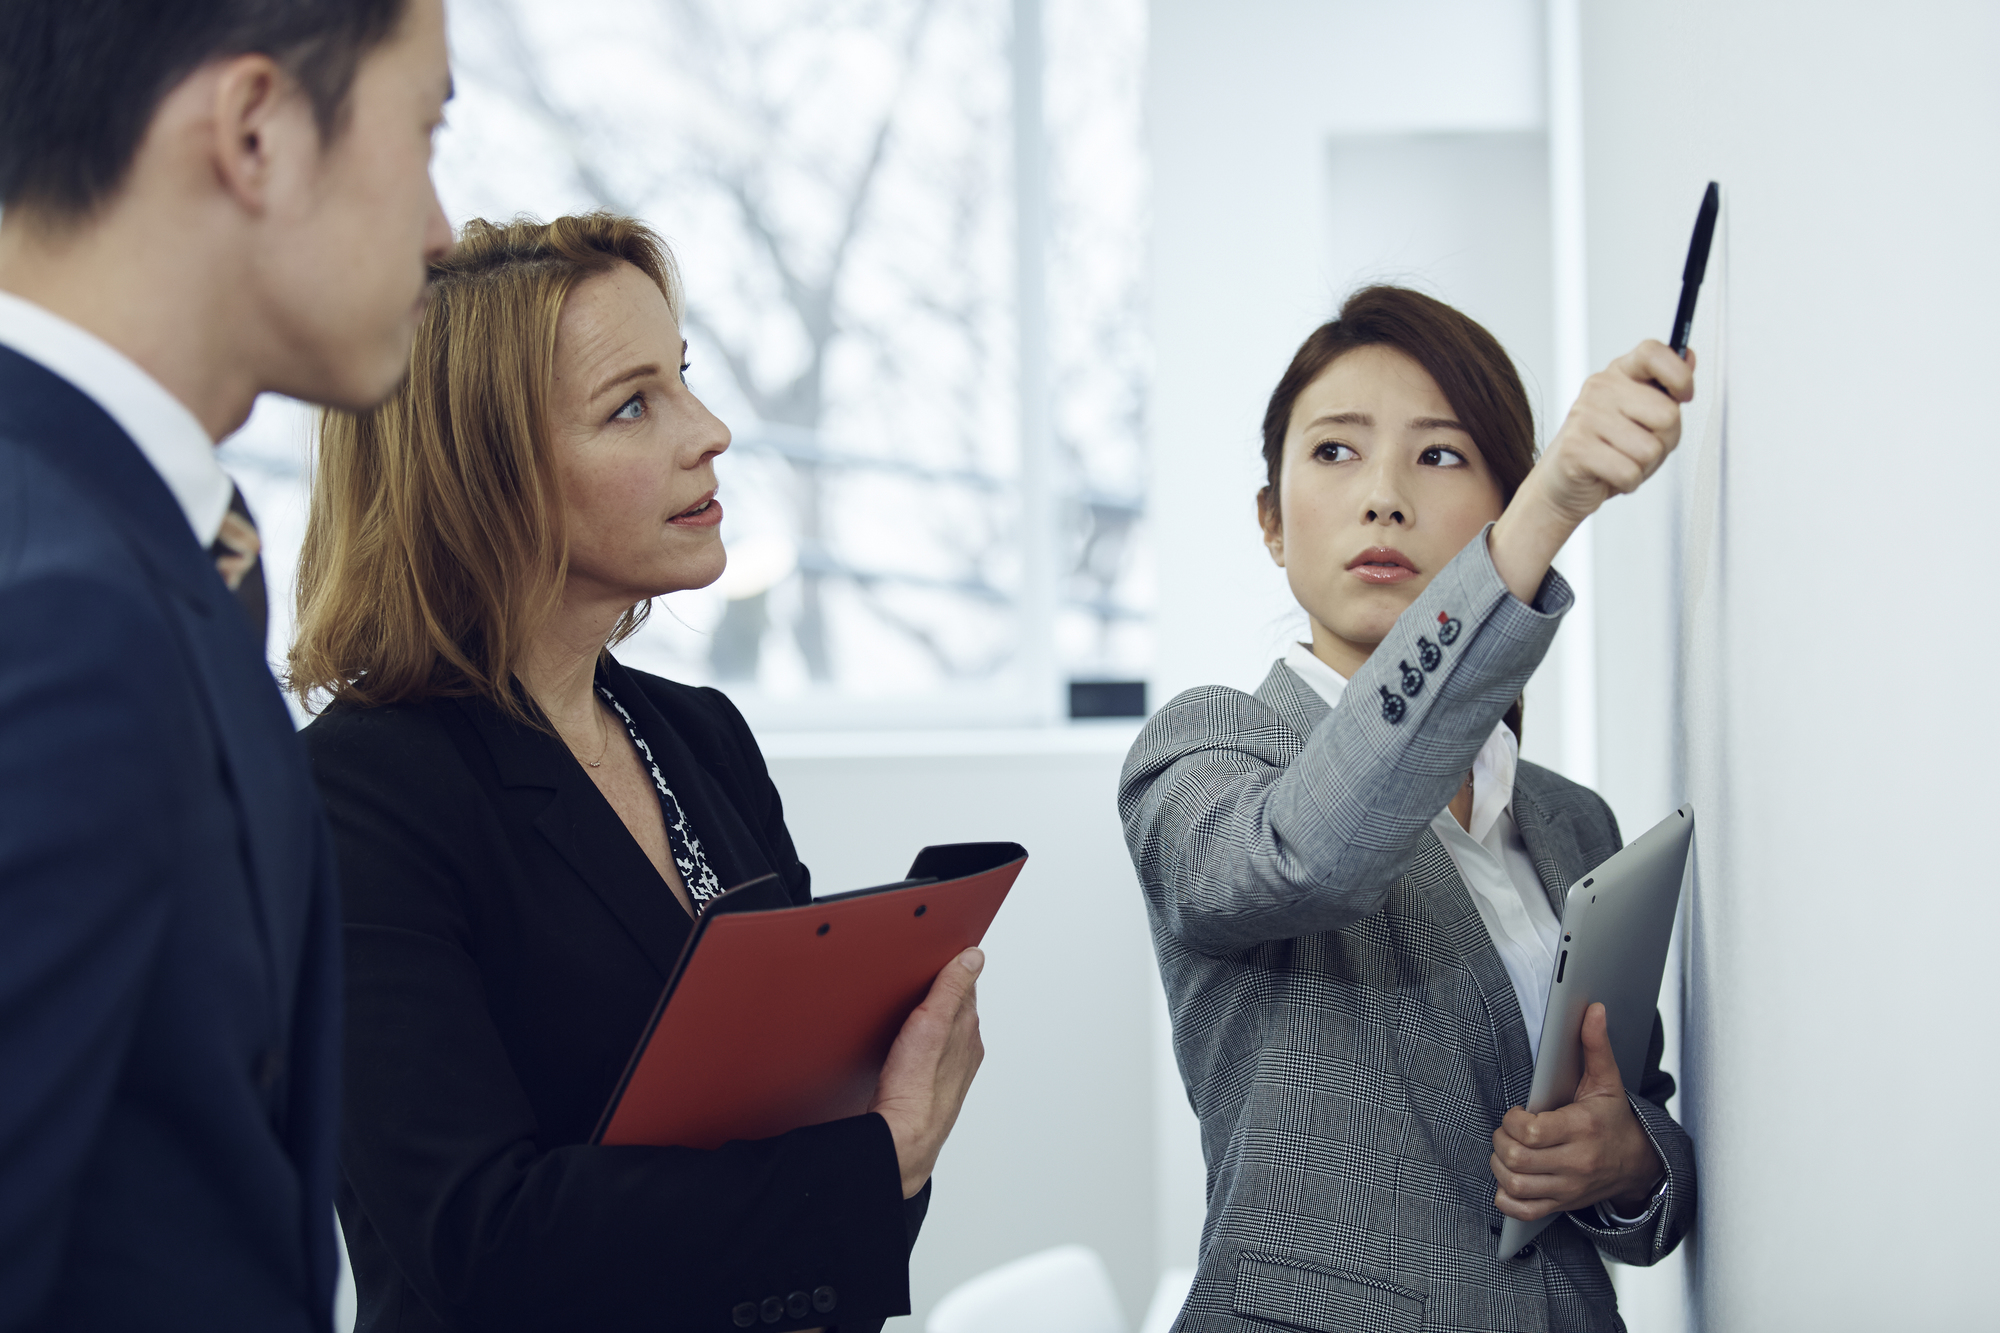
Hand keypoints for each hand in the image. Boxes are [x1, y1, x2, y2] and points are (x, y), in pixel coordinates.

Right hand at [868, 948, 984, 1197]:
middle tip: (918, 977)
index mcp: (968, 1030)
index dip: (950, 968)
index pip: (964, 986)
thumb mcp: (933, 1022)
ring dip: (929, 1019)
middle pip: (954, 1008)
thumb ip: (952, 987)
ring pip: (942, 1033)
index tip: (937, 954)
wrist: (903, 1136)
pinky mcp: (930, 1085)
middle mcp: (964, 1049)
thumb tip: (973, 956)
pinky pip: (929, 1055)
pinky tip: (904, 1047)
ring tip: (909, 1008)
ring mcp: (948, 1069)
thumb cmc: (916, 1085)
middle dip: (939, 992)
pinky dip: (919, 1044)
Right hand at [1489, 340, 1694, 601]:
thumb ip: (1664, 388)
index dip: (1679, 374)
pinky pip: (1629, 469)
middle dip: (1665, 442)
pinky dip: (1628, 483)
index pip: (1657, 351)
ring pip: (1651, 445)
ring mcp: (1585, 419)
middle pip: (1666, 413)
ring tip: (1622, 466)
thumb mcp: (1639, 418)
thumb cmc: (1603, 454)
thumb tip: (1692, 356)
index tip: (1684, 395)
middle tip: (1641, 451)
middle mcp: (1599, 389)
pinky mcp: (1575, 451)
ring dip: (1645, 467)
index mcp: (1617, 374)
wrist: (1558, 492)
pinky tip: (1608, 481)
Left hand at [1489, 1003, 1664, 1220]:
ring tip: (1507, 1149)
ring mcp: (1568, 1187)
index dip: (1513, 1120)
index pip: (1532, 1133)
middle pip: (1517, 1159)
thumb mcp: (1608, 1081)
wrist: (1639, 1164)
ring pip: (1515, 1185)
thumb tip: (1593, 1010)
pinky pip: (1523, 1211)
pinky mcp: (1562, 1204)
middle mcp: (1576, 1162)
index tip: (1518, 1111)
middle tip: (1508, 1130)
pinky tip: (1509, 1179)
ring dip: (1499, 1166)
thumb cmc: (1614, 1119)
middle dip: (1501, 1140)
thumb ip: (1595, 1045)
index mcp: (1582, 1129)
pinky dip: (1507, 1198)